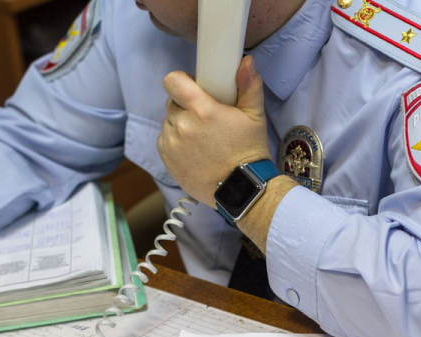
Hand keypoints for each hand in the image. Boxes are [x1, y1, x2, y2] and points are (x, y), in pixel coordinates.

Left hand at [158, 56, 269, 207]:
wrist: (241, 189)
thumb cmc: (249, 151)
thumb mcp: (255, 117)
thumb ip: (249, 86)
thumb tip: (246, 62)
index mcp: (202, 110)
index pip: (173, 81)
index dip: (181, 82)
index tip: (193, 88)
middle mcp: (182, 125)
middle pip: (172, 102)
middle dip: (186, 106)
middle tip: (205, 118)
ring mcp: (172, 144)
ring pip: (168, 122)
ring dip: (180, 125)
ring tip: (202, 138)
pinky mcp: (167, 160)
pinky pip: (165, 140)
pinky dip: (175, 142)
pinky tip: (194, 150)